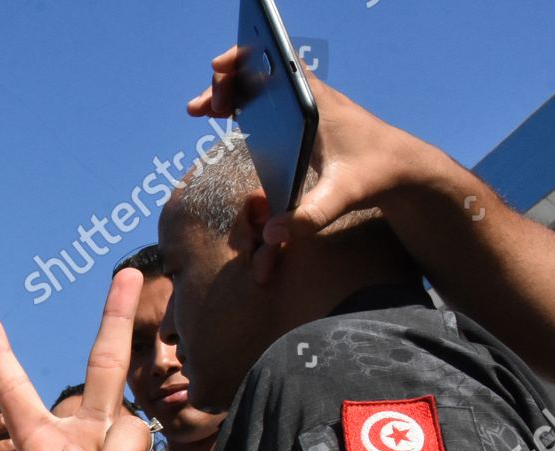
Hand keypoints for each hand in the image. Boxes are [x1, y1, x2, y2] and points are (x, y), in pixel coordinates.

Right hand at [187, 46, 428, 246]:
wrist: (404, 168)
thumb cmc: (376, 175)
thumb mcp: (344, 197)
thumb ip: (310, 216)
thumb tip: (271, 234)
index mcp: (316, 105)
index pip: (278, 65)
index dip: (245, 61)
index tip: (219, 72)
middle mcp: (311, 97)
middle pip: (262, 72)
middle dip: (227, 82)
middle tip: (201, 110)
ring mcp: (308, 105)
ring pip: (264, 83)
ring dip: (234, 90)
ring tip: (206, 111)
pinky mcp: (306, 117)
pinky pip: (271, 97)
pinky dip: (247, 100)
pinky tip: (230, 116)